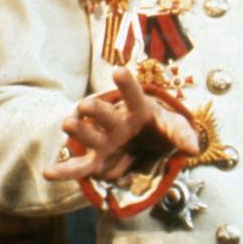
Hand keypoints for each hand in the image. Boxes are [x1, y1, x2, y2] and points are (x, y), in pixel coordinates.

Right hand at [43, 67, 198, 182]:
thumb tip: (194, 148)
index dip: (127, 84)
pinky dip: (64, 170)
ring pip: (89, 134)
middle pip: (105, 113)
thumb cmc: (160, 130)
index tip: (118, 71)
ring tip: (68, 124)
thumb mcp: (175, 130)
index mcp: (138, 110)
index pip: (133, 94)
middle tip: (85, 106)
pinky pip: (80, 167)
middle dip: (96, 109)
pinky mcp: (97, 162)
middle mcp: (116, 122)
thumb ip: (182, 136)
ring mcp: (104, 141)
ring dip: (79, 129)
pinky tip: (48, 172)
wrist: (148, 145)